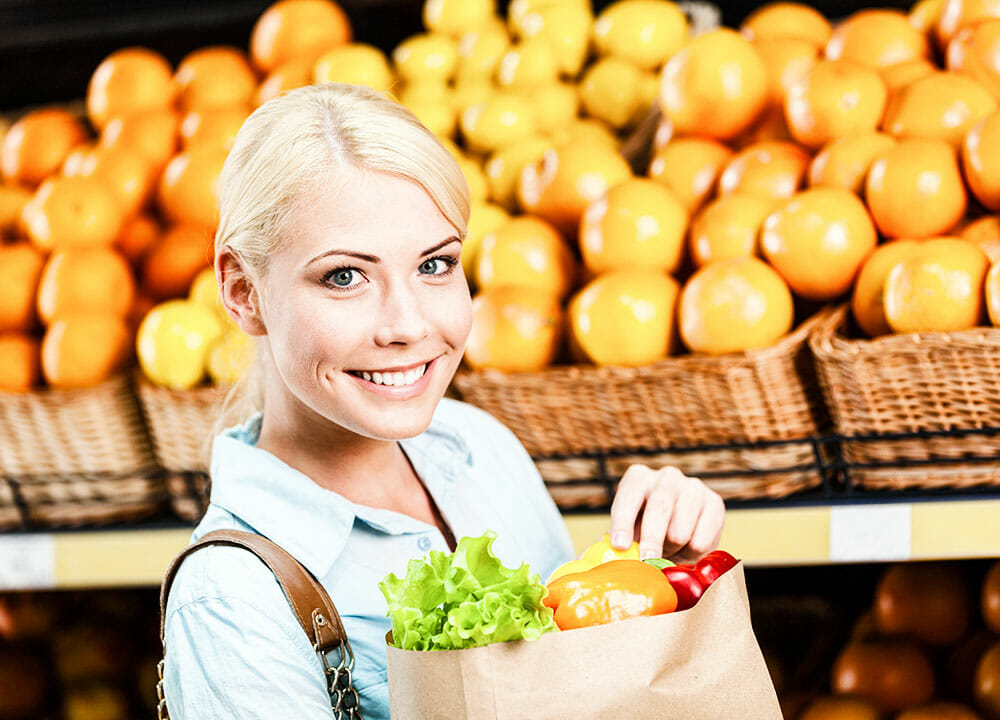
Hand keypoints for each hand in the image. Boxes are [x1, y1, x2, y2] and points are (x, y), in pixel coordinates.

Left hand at [608, 465, 724, 562]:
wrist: (681, 527)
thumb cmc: (646, 529)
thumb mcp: (629, 530)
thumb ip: (620, 543)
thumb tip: (605, 560)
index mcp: (638, 477)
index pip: (628, 497)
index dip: (623, 523)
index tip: (620, 546)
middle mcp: (666, 476)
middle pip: (659, 509)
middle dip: (651, 539)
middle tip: (647, 560)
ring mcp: (693, 487)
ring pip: (681, 529)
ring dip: (672, 548)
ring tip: (667, 551)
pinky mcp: (715, 503)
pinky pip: (702, 539)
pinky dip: (692, 553)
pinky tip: (686, 548)